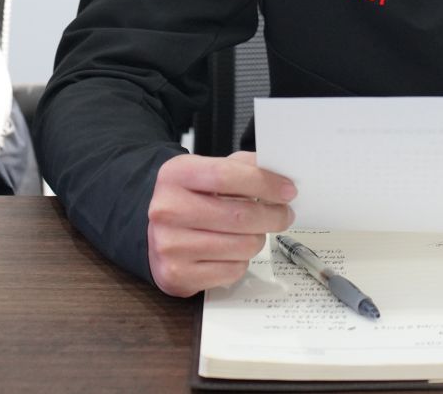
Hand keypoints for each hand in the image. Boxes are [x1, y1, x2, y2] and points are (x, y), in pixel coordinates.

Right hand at [147, 151, 295, 296]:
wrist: (154, 234)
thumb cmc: (190, 200)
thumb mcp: (208, 172)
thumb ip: (243, 167)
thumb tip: (280, 176)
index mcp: (175, 175)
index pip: (226, 176)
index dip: (264, 183)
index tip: (288, 191)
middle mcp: (167, 210)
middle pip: (240, 215)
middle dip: (273, 216)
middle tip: (284, 215)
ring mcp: (170, 245)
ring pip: (243, 246)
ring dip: (258, 239)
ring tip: (253, 232)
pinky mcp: (177, 275)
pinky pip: (233, 271)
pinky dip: (241, 261)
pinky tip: (231, 251)